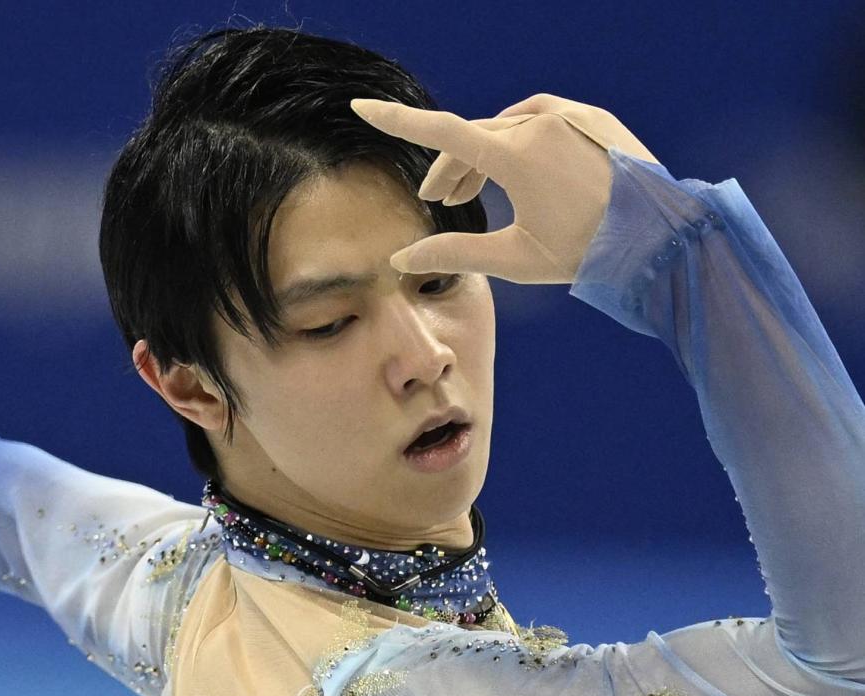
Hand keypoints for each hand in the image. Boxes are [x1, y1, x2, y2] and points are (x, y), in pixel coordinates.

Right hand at [349, 93, 660, 283]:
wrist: (664, 237)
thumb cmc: (588, 252)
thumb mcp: (516, 259)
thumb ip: (454, 253)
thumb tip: (401, 259)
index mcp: (517, 156)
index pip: (439, 133)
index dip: (396, 122)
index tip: (361, 106)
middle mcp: (540, 124)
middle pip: (472, 139)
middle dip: (452, 169)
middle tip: (439, 202)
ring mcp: (570, 116)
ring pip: (505, 129)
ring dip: (484, 157)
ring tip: (478, 192)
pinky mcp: (593, 118)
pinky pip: (540, 121)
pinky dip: (520, 142)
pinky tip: (522, 170)